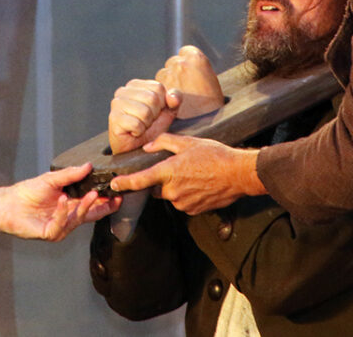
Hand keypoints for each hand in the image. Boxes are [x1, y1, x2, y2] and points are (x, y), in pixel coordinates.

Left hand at [0, 163, 120, 240]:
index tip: (119, 193)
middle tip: (114, 196)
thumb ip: (70, 174)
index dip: (107, 201)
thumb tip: (88, 165)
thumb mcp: (52, 179)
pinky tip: (64, 200)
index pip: (94, 204)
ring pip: (78, 219)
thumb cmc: (28, 192)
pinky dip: (63, 213)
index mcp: (72, 204)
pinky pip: (61, 225)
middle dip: (104, 207)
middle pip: (92, 214)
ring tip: (91, 194)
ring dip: (85, 206)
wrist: (7, 203)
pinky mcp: (49, 233)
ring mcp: (60, 227)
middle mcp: (68, 217)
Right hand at [108, 79, 180, 154]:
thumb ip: (175, 98)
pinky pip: (136, 124)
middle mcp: (123, 91)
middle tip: (146, 122)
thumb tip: (172, 98)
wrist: (135, 148)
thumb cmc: (150, 128)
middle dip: (154, 115)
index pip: (158, 87)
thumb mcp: (168, 111)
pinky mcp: (113, 118)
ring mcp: (116, 104)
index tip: (154, 113)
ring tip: (140, 127)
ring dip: (146, 124)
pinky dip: (139, 132)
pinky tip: (133, 132)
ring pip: (145, 111)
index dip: (162, 104)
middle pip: (152, 98)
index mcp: (135, 85)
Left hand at [108, 133, 264, 214]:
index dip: (124, 183)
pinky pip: (183, 202)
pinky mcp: (193, 210)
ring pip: (171, 195)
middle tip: (180, 168)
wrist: (238, 174)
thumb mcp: (188, 142)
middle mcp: (172, 191)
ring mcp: (183, 203)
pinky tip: (201, 184)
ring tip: (195, 175)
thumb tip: (149, 146)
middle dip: (163, 180)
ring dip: (177, 187)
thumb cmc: (215, 155)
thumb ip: (164, 142)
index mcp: (168, 172)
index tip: (114, 184)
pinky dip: (188, 195)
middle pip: (157, 188)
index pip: (140, 180)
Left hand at [155, 45, 223, 118]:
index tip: (189, 71)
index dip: (187, 62)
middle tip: (185, 86)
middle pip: (173, 62)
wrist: (206, 121)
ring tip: (180, 95)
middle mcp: (181, 63)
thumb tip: (188, 67)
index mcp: (196, 57)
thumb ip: (197, 68)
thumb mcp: (211, 79)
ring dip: (168, 81)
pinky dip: (163, 92)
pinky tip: (172, 101)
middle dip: (176, 72)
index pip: (185, 51)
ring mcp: (169, 74)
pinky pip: (159, 86)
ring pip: (163, 73)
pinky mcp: (161, 87)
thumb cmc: (212, 102)